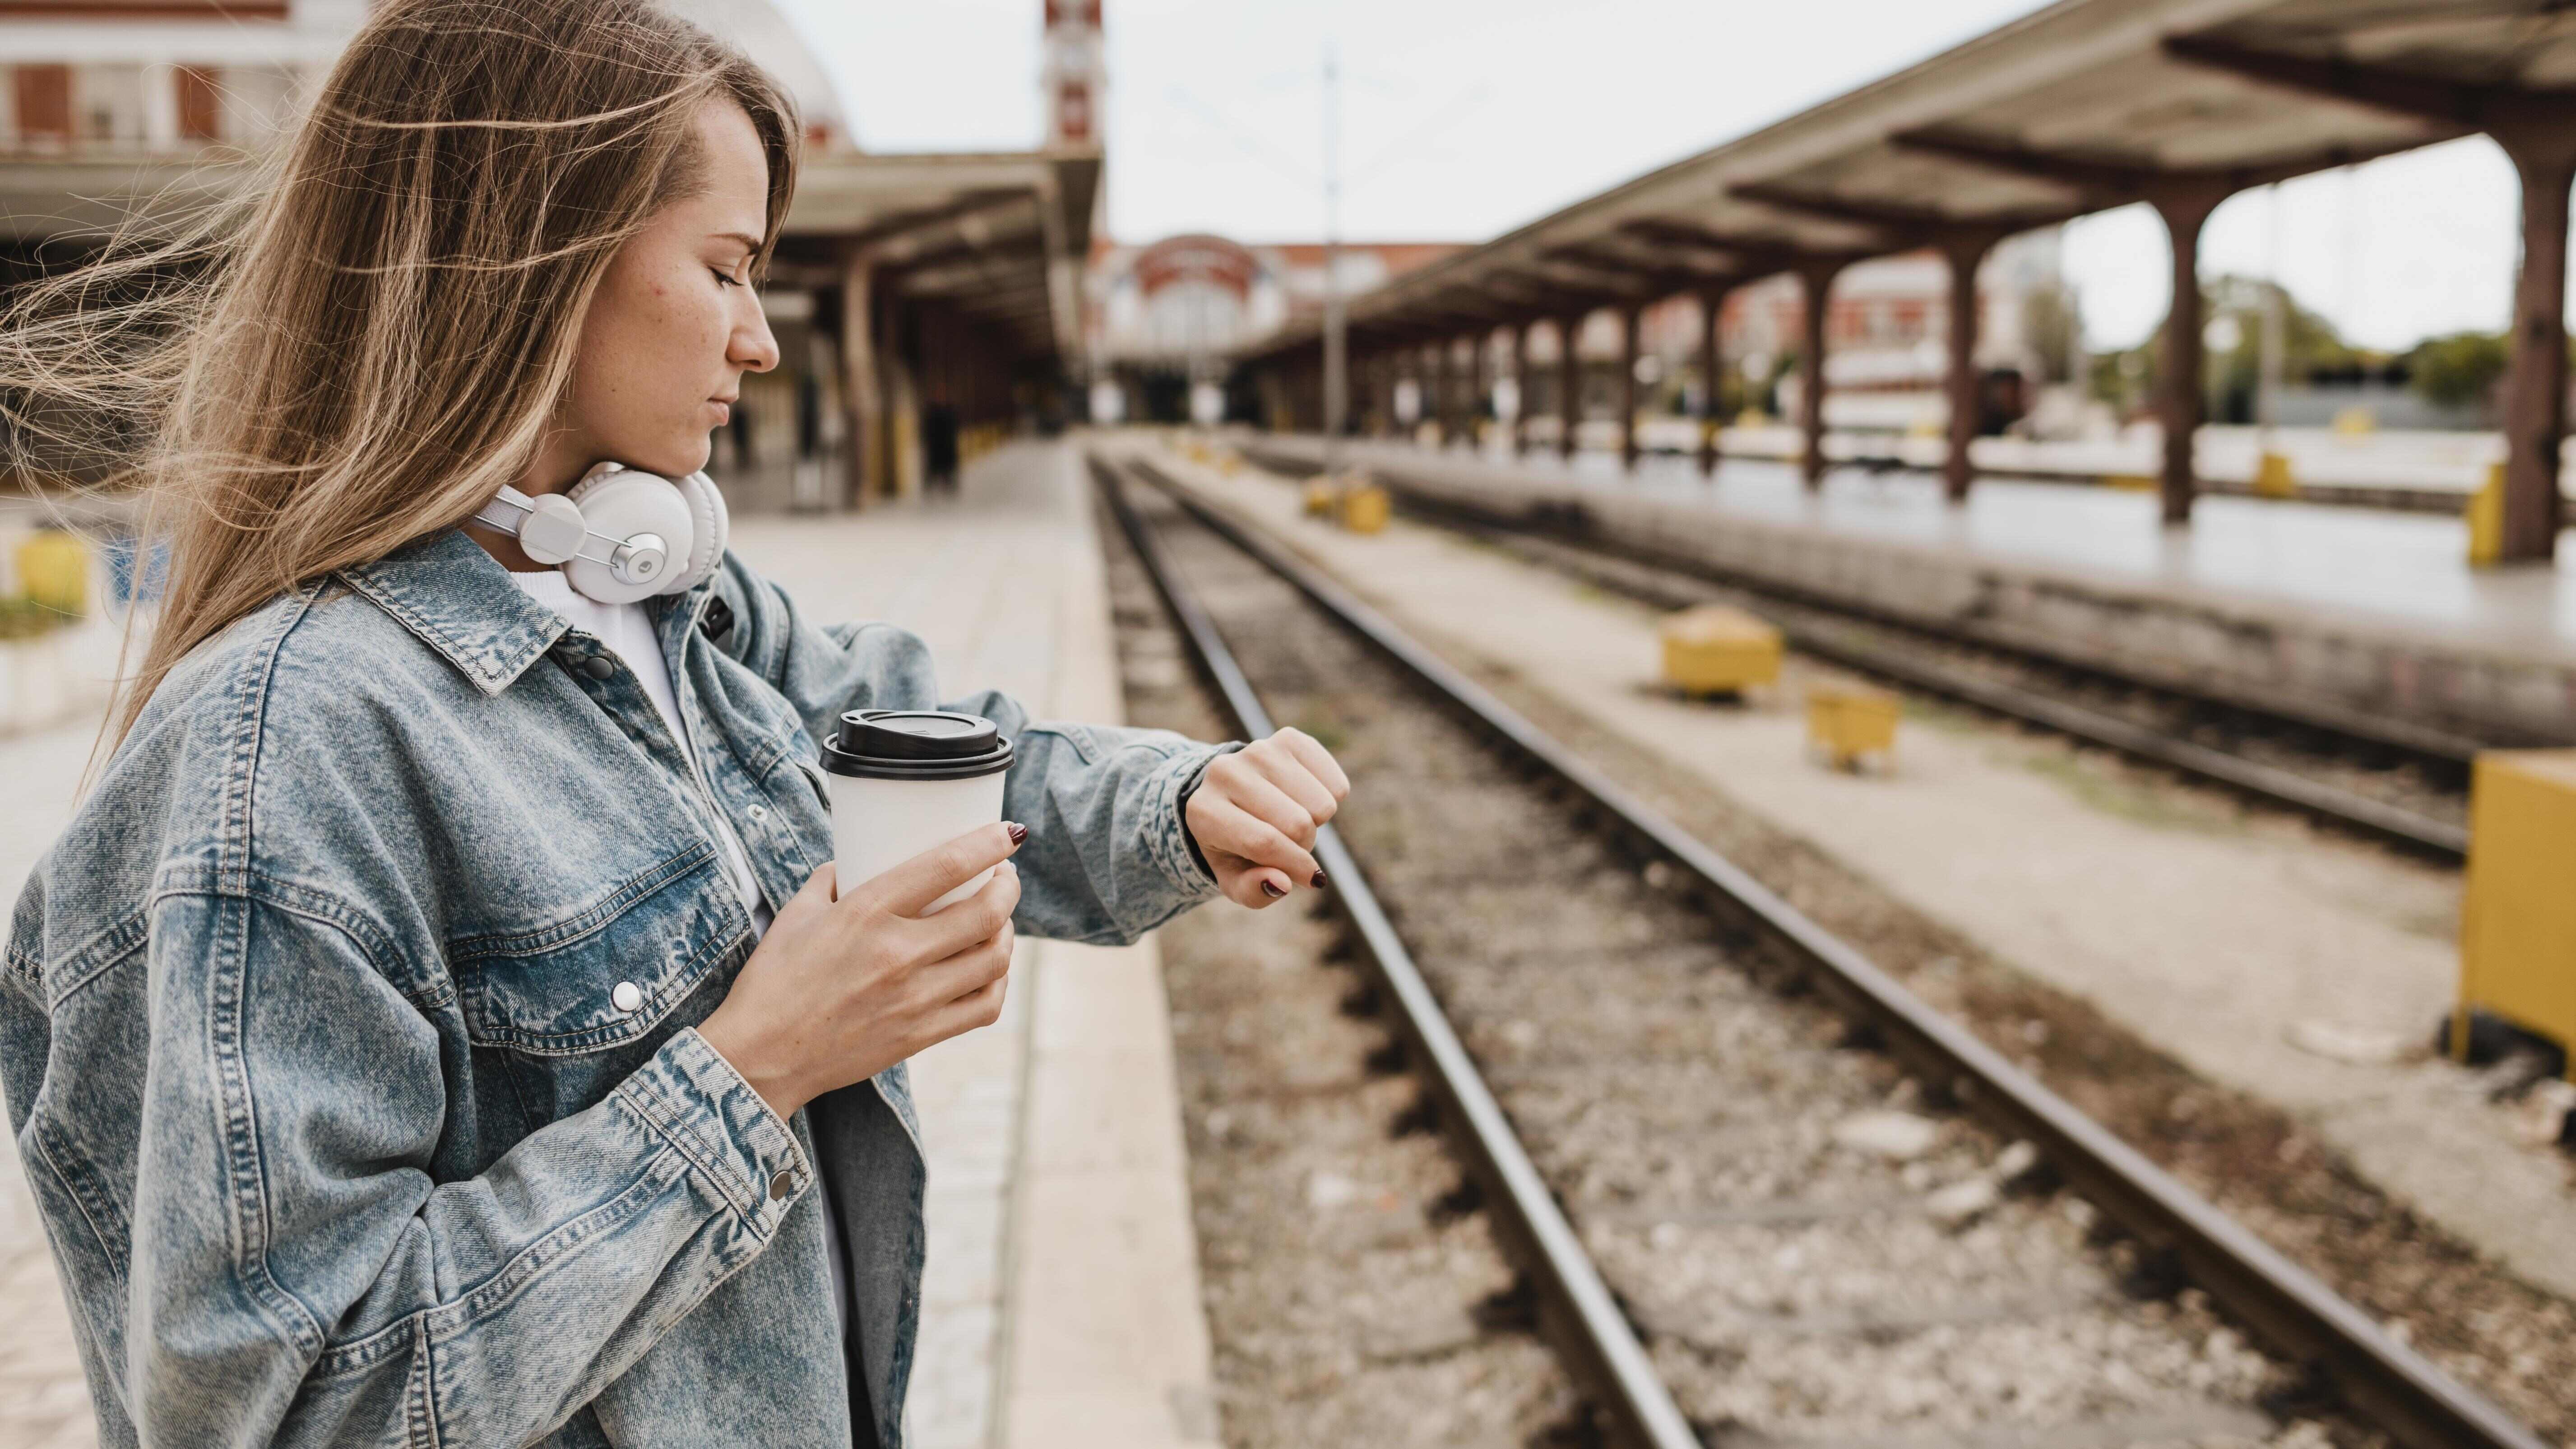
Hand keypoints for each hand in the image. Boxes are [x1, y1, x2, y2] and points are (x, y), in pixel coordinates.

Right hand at [698, 822, 1024, 1119]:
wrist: (761, 1057)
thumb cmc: (774, 981)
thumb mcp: (797, 914)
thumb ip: (831, 879)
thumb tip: (855, 858)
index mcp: (866, 913)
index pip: (947, 866)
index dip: (988, 844)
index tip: (1007, 833)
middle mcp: (898, 954)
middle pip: (987, 912)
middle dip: (1009, 887)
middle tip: (1004, 876)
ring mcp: (914, 999)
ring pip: (994, 959)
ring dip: (1008, 933)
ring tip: (999, 920)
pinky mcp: (920, 1036)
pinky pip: (985, 1006)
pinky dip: (998, 981)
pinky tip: (990, 968)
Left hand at [1184, 727, 1350, 908]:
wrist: (1228, 795)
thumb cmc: (1233, 846)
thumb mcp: (1234, 878)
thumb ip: (1253, 891)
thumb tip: (1283, 883)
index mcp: (1204, 812)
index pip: (1264, 842)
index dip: (1296, 865)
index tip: (1311, 879)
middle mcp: (1226, 773)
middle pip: (1298, 823)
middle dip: (1304, 845)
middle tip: (1289, 843)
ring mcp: (1258, 750)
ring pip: (1321, 804)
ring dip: (1315, 822)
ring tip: (1291, 818)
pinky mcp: (1288, 739)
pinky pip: (1335, 783)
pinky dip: (1330, 799)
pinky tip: (1303, 798)